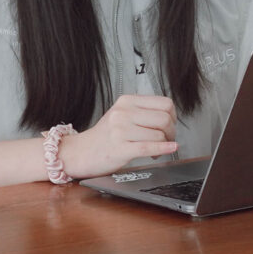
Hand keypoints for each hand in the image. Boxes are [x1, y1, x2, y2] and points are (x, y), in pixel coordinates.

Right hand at [60, 94, 179, 176]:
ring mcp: (120, 130)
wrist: (80, 152)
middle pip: (164, 119)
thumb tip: (171, 118)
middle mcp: (123, 112)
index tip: (169, 125)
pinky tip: (170, 149)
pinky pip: (149, 147)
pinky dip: (163, 149)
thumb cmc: (105, 136)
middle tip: (166, 140)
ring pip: (159, 134)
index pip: (165, 103)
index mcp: (126, 101)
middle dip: (171, 132)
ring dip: (164, 145)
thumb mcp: (122, 115)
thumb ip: (143, 112)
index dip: (172, 116)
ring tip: (156, 149)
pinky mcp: (120, 148)